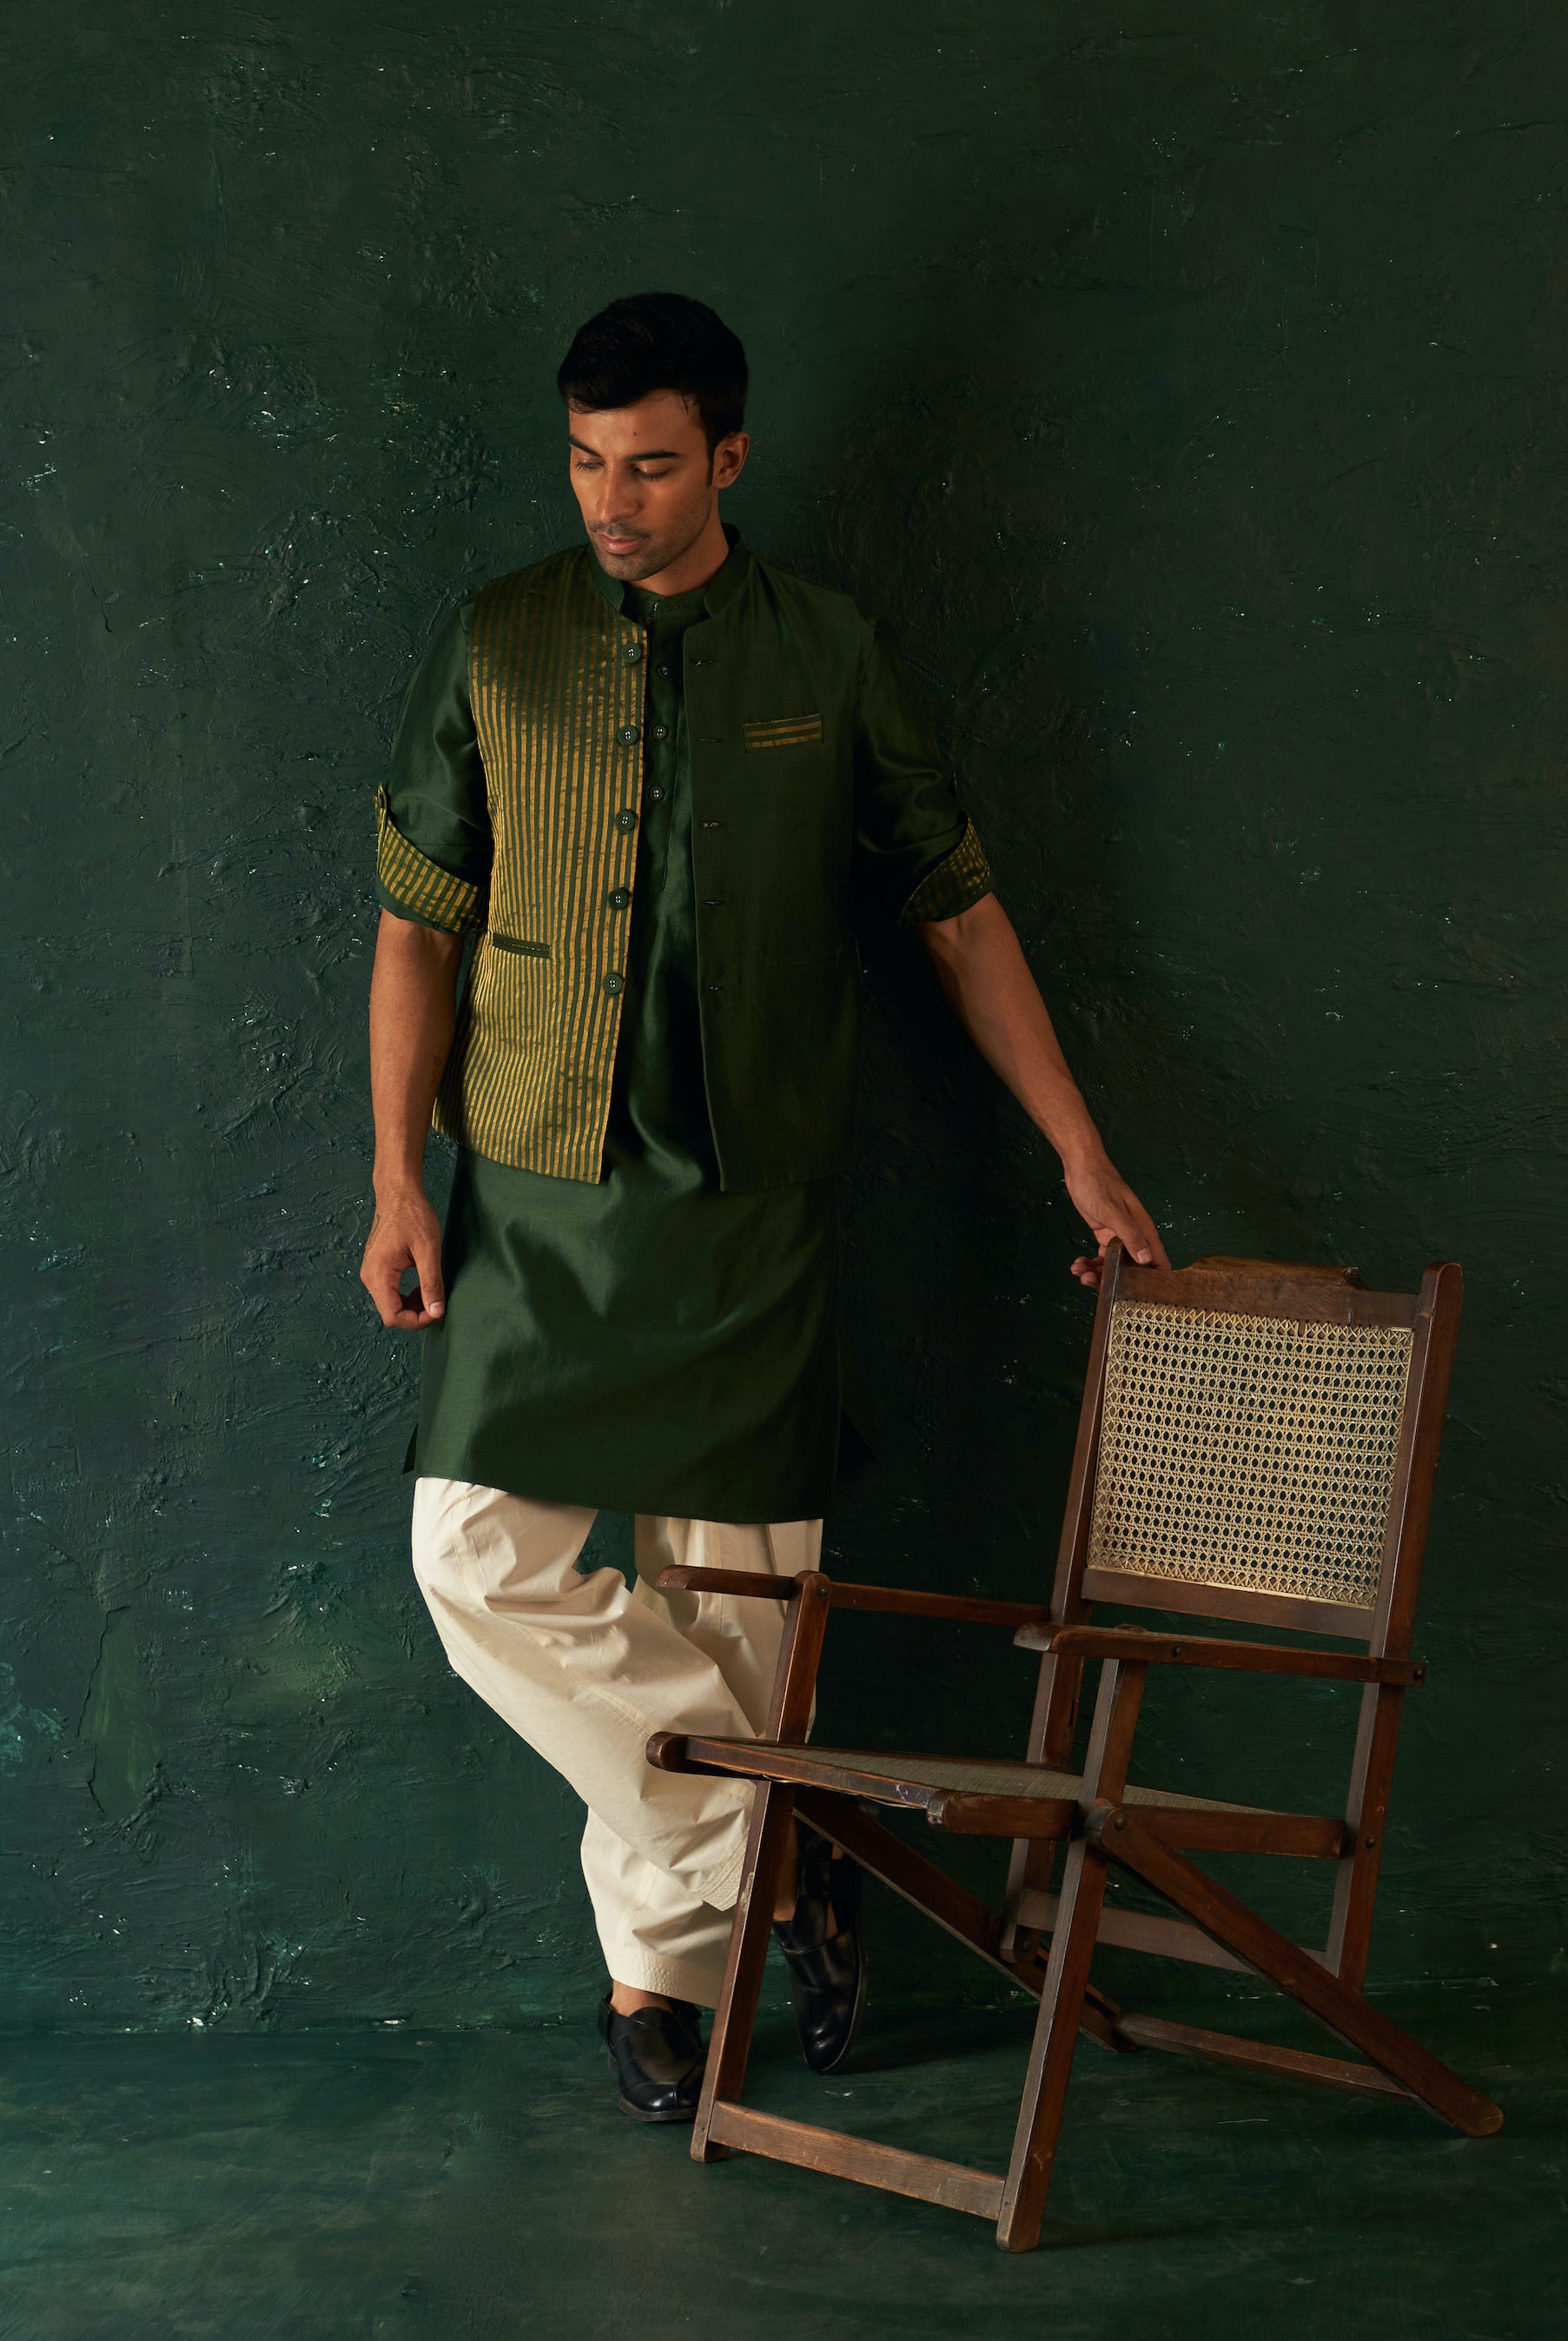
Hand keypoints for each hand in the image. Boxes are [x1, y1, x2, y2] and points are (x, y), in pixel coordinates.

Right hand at [360, 1187, 446, 1329]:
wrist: (397, 1192)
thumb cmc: (412, 1215)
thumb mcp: (427, 1250)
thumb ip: (431, 1283)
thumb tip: (436, 1312)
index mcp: (378, 1274)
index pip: (393, 1316)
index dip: (416, 1321)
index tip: (437, 1311)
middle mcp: (369, 1277)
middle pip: (390, 1314)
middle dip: (415, 1314)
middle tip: (437, 1302)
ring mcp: (371, 1272)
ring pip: (390, 1304)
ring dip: (412, 1305)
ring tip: (430, 1292)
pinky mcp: (376, 1268)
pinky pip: (389, 1292)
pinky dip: (406, 1295)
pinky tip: (421, 1285)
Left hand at [1063, 1152, 1168, 1289]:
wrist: (1081, 1168)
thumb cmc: (1100, 1184)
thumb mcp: (1113, 1212)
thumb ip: (1130, 1235)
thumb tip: (1146, 1259)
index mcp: (1143, 1229)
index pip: (1158, 1260)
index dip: (1154, 1281)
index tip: (1142, 1297)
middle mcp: (1133, 1235)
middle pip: (1131, 1268)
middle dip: (1114, 1279)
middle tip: (1092, 1282)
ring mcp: (1118, 1235)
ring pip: (1113, 1264)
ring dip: (1096, 1272)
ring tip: (1079, 1272)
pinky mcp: (1104, 1234)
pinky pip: (1100, 1256)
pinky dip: (1089, 1263)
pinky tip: (1077, 1264)